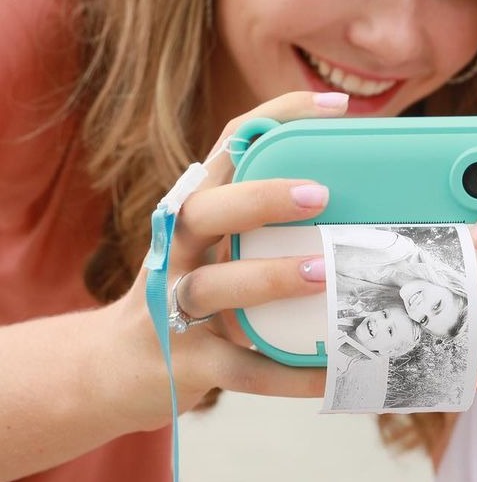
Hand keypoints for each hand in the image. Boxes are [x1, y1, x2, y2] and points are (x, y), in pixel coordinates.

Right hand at [103, 91, 348, 429]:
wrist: (112, 372)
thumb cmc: (190, 294)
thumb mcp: (216, 248)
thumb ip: (263, 222)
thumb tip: (358, 199)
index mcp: (192, 210)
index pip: (228, 147)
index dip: (277, 117)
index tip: (335, 108)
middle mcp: (175, 249)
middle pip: (204, 209)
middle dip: (260, 198)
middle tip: (320, 194)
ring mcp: (172, 306)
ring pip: (214, 285)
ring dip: (268, 278)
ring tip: (322, 275)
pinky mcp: (184, 362)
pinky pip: (239, 368)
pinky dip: (285, 373)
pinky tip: (330, 371)